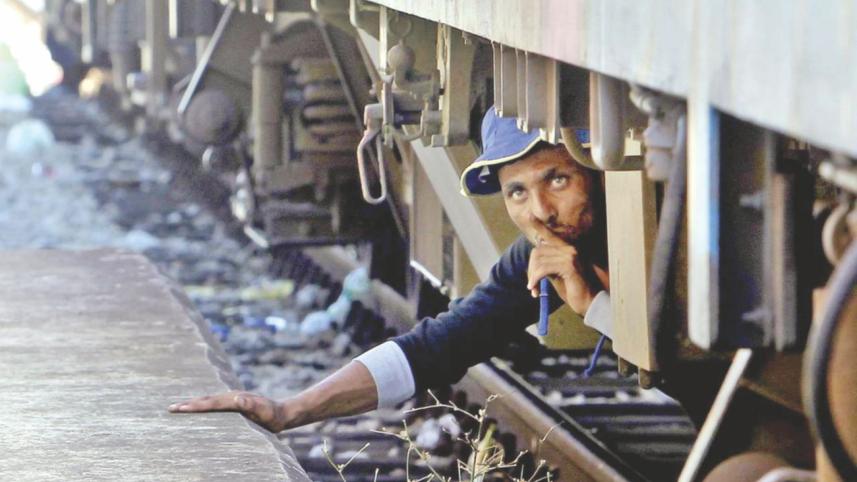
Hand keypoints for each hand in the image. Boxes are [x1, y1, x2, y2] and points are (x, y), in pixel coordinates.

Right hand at [168, 391, 292, 432]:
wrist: (283, 413)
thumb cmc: (274, 416)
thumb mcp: (265, 411)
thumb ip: (252, 405)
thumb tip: (237, 398)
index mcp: (234, 399)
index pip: (210, 403)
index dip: (194, 406)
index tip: (179, 408)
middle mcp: (232, 397)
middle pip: (206, 400)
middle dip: (188, 404)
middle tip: (169, 408)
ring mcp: (232, 399)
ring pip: (209, 400)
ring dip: (193, 403)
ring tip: (178, 407)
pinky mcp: (234, 404)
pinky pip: (214, 405)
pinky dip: (203, 405)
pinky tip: (197, 409)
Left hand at [526, 226, 598, 314]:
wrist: (591, 303)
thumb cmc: (574, 291)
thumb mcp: (558, 275)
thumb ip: (548, 264)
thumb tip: (534, 261)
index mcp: (568, 249)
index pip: (550, 235)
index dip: (539, 225)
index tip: (530, 216)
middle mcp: (570, 249)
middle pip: (538, 251)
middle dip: (531, 269)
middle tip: (531, 284)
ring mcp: (571, 256)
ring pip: (539, 260)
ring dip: (532, 276)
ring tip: (533, 288)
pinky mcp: (570, 266)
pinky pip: (544, 269)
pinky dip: (536, 279)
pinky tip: (535, 289)